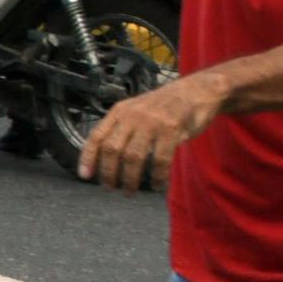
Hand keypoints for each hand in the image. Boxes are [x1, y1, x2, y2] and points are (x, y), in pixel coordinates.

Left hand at [79, 69, 229, 191]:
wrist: (197, 90)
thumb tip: (103, 157)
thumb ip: (120, 127)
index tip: (84, 176)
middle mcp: (132, 116)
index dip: (88, 158)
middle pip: (112, 149)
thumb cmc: (163, 106)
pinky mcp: (172, 130)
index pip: (96, 136)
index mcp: (119, 111)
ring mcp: (152, 122)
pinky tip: (156, 185)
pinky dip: (157, 176)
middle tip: (109, 188)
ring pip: (133, 157)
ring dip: (130, 179)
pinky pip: (160, 160)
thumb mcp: (135, 110)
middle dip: (108, 173)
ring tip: (129, 191)